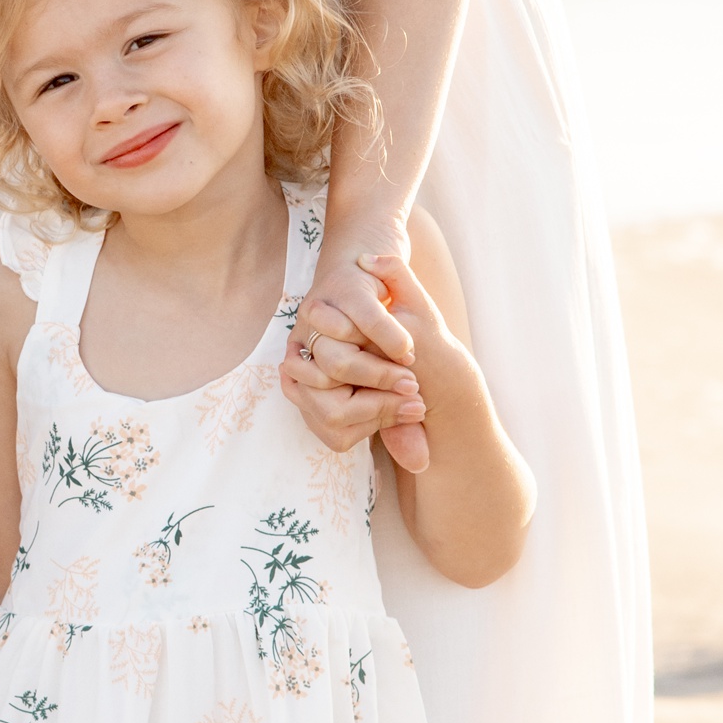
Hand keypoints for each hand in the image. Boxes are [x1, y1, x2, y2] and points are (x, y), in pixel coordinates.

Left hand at [289, 220, 429, 469]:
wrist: (370, 258)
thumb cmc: (379, 335)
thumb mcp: (386, 384)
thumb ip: (396, 421)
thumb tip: (419, 464)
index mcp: (308, 378)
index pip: (329, 428)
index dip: (370, 425)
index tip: (408, 412)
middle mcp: (304, 350)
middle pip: (328, 406)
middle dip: (376, 405)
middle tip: (412, 396)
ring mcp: (318, 318)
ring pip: (340, 366)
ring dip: (380, 376)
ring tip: (410, 375)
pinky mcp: (344, 288)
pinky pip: (364, 323)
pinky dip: (389, 338)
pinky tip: (407, 347)